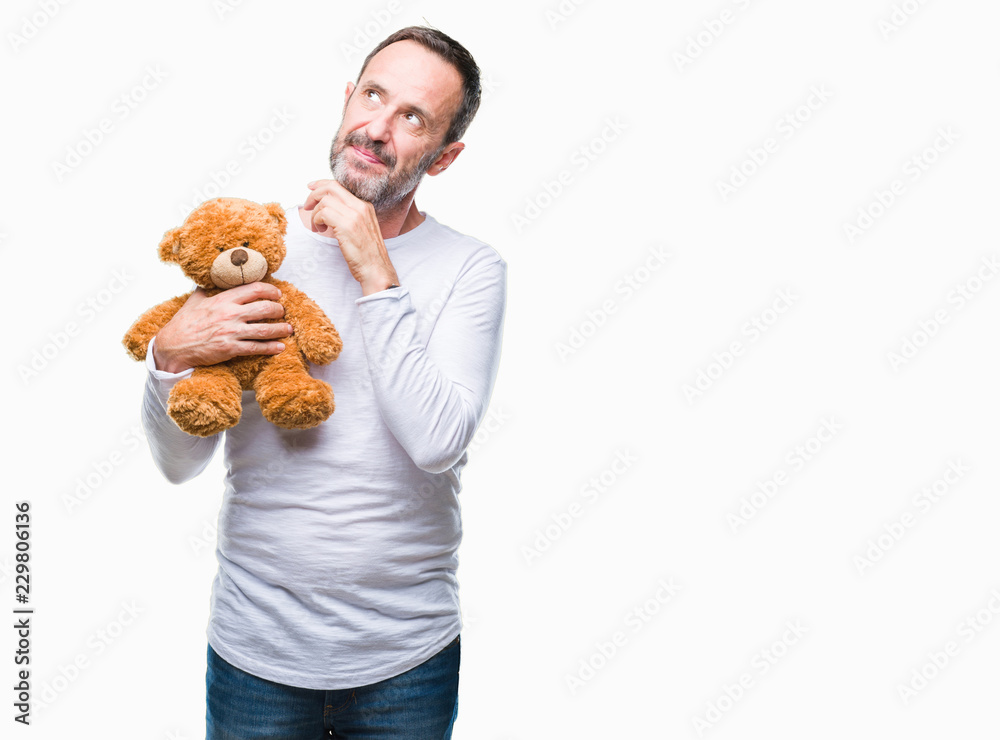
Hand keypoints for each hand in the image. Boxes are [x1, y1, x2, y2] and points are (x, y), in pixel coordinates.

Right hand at [151, 283, 291, 372]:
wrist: (173, 346)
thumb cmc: (183, 323)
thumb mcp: (195, 300)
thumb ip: (208, 289)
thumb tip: (213, 278)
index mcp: (223, 300)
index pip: (254, 289)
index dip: (270, 290)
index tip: (277, 293)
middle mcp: (230, 314)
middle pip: (265, 308)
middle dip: (279, 310)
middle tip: (283, 311)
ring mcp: (231, 332)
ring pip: (265, 329)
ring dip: (281, 329)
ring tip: (288, 329)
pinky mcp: (231, 349)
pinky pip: (256, 348)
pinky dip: (271, 348)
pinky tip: (280, 347)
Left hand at [302, 179, 398, 294]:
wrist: (376, 270)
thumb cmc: (367, 255)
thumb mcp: (361, 228)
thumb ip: (348, 215)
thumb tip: (327, 207)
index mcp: (365, 206)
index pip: (339, 185)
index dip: (322, 184)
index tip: (311, 188)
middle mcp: (361, 207)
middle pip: (331, 187)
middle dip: (314, 194)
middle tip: (307, 206)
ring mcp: (355, 215)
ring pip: (325, 201)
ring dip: (315, 214)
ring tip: (318, 227)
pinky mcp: (347, 226)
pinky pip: (323, 213)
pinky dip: (317, 221)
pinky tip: (320, 231)